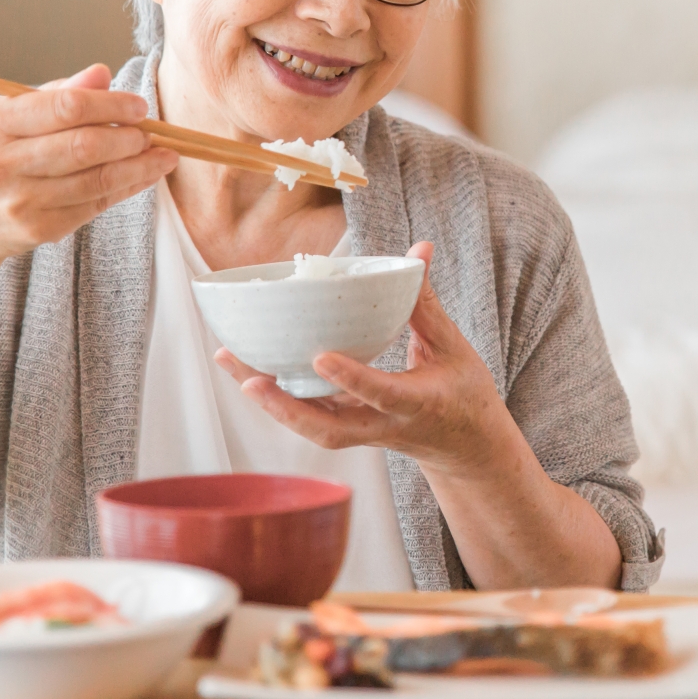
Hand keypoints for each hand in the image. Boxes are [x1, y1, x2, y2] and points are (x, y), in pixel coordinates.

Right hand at [0, 64, 178, 265]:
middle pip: (85, 146)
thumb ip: (57, 94)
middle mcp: (3, 163)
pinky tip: (144, 176)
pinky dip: (127, 189)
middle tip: (152, 131)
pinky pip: (96, 205)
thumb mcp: (6, 117)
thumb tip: (102, 73)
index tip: (138, 105)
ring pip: (97, 180)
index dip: (111, 104)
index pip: (66, 107)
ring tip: (164, 155)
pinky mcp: (39, 230)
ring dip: (140, 166)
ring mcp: (21, 201)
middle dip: (129, 137)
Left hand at [217, 243, 523, 476]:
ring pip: (310, 427)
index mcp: (417, 404)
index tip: (321, 357)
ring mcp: (364, 434)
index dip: (352, 379)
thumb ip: (426, 302)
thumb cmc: (464, 393)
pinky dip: (277, 396)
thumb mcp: (453, 347)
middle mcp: (385, 426)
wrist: (467, 449)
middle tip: (251, 380)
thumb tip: (418, 249)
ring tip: (231, 362)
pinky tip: (247, 369)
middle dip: (287, 409)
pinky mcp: (350, 430)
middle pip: (329, 430)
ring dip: (269, 401)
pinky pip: (309, 417)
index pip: (382, 394)